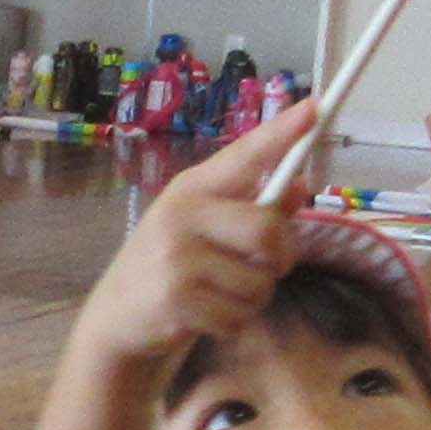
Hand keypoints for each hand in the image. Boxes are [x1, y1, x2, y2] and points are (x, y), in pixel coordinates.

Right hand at [73, 100, 319, 361]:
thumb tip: (299, 184)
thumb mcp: (204, 228)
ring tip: (222, 295)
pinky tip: (207, 316)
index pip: (244, 155)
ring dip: (254, 297)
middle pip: (268, 229)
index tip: (315, 108)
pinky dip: (234, 322)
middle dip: (280, 257)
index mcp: (192, 189)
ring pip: (260, 281)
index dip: (281, 134)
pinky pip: (239, 314)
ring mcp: (177, 257)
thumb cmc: (169, 265)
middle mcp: (182, 215)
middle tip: (266, 267)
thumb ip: (254, 206)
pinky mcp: (177, 300)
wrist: (115, 318)